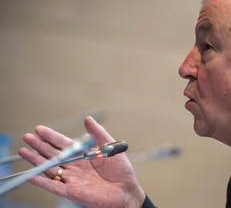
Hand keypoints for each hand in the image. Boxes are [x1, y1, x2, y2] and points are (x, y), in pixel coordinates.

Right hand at [19, 116, 145, 207]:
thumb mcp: (109, 147)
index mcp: (83, 154)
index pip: (63, 143)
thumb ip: (98, 133)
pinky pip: (54, 187)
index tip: (40, 129)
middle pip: (53, 154)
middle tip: (28, 137)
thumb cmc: (120, 169)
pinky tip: (32, 175)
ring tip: (25, 152)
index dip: (51, 136)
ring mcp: (72, 178)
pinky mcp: (72, 191)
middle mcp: (75, 165)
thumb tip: (88, 119)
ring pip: (50, 169)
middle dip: (40, 145)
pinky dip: (42, 182)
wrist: (125, 190)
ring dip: (37, 161)